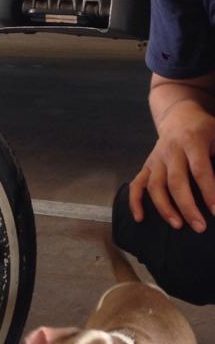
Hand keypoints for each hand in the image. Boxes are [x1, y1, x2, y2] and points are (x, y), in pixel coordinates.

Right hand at [129, 100, 214, 231]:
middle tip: (199, 227)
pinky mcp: (147, 165)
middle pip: (176, 181)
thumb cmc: (205, 130)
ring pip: (155, 186)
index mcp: (192, 141)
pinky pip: (137, 184)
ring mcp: (156, 159)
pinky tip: (141, 218)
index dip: (209, 191)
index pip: (200, 170)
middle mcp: (171, 150)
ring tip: (178, 226)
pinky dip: (135, 202)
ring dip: (165, 208)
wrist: (179, 116)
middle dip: (187, 206)